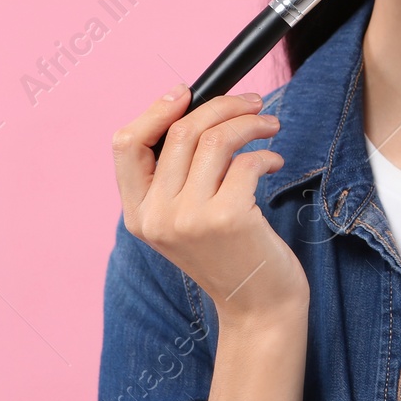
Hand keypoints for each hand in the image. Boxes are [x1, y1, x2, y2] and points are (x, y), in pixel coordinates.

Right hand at [113, 87, 308, 329]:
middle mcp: (155, 217)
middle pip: (180, 131)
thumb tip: (197, 108)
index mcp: (138, 214)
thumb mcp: (188, 219)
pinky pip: (246, 162)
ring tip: (271, 126)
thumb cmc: (232, 254)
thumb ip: (179, 176)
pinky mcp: (226, 219)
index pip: (126, 145)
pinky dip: (267, 155)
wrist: (258, 308)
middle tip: (255, 103)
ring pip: (215, 139)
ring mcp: (188, 219)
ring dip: (250, 122)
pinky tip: (275, 165)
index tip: (187, 92)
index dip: (155, 110)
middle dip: (223, 105)